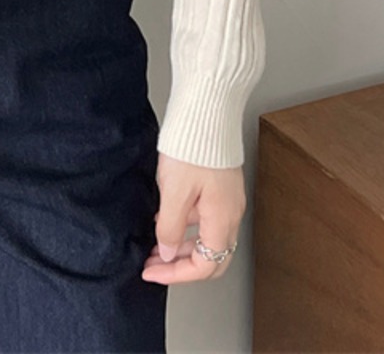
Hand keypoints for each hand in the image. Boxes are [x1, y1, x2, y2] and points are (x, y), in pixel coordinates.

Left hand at [142, 152, 244, 284]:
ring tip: (155, 242)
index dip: (176, 274)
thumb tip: (167, 252)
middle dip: (181, 265)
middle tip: (155, 264)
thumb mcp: (174, 191)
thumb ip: (170, 227)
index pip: (205, 265)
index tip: (152, 270)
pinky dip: (186, 225)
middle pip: (211, 256)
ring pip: (207, 237)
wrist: (207, 109)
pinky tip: (166, 216)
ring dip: (181, 245)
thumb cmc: (193, 145)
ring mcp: (227, 198)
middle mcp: (230, 212)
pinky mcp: (220, 184)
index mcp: (223, 218)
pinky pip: (206, 217)